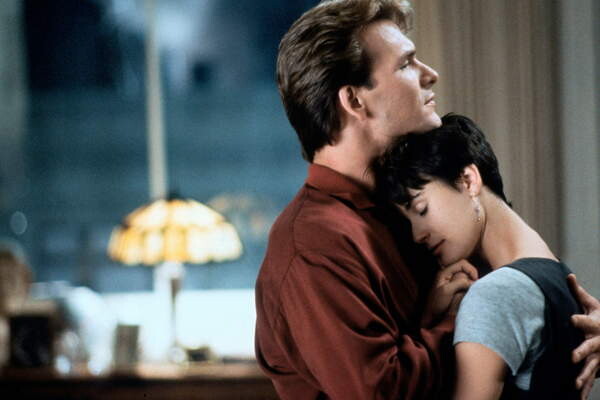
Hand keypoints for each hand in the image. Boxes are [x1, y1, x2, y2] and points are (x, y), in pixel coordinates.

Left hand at [422, 260, 477, 326]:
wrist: (432, 315)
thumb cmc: (436, 303)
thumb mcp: (447, 291)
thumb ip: (459, 283)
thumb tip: (472, 281)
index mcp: (445, 272)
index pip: (462, 263)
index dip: (471, 270)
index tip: (475, 280)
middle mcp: (449, 275)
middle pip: (466, 270)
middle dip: (471, 278)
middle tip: (471, 288)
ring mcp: (452, 282)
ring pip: (467, 278)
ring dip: (469, 284)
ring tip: (467, 292)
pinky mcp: (455, 289)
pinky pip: (465, 285)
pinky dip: (468, 288)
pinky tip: (466, 295)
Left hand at [567, 274, 599, 399]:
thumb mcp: (593, 304)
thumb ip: (578, 293)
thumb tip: (568, 275)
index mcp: (595, 325)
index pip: (585, 321)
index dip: (579, 320)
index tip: (570, 318)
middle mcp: (597, 342)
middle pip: (589, 347)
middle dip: (581, 352)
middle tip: (571, 357)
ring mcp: (599, 357)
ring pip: (591, 368)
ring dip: (583, 376)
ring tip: (575, 384)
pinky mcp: (598, 367)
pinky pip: (590, 380)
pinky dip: (585, 391)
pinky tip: (577, 399)